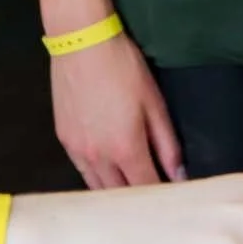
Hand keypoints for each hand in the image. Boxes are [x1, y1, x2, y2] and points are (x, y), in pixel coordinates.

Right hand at [51, 31, 184, 187]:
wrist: (81, 43)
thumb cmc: (124, 68)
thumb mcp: (153, 103)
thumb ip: (167, 143)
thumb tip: (178, 175)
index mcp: (125, 148)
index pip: (146, 188)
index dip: (160, 196)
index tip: (171, 198)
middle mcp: (98, 157)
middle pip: (120, 195)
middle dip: (137, 200)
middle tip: (152, 197)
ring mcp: (77, 151)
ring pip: (97, 188)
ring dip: (115, 194)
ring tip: (130, 191)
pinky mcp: (64, 140)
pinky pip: (82, 171)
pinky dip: (96, 179)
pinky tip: (106, 173)